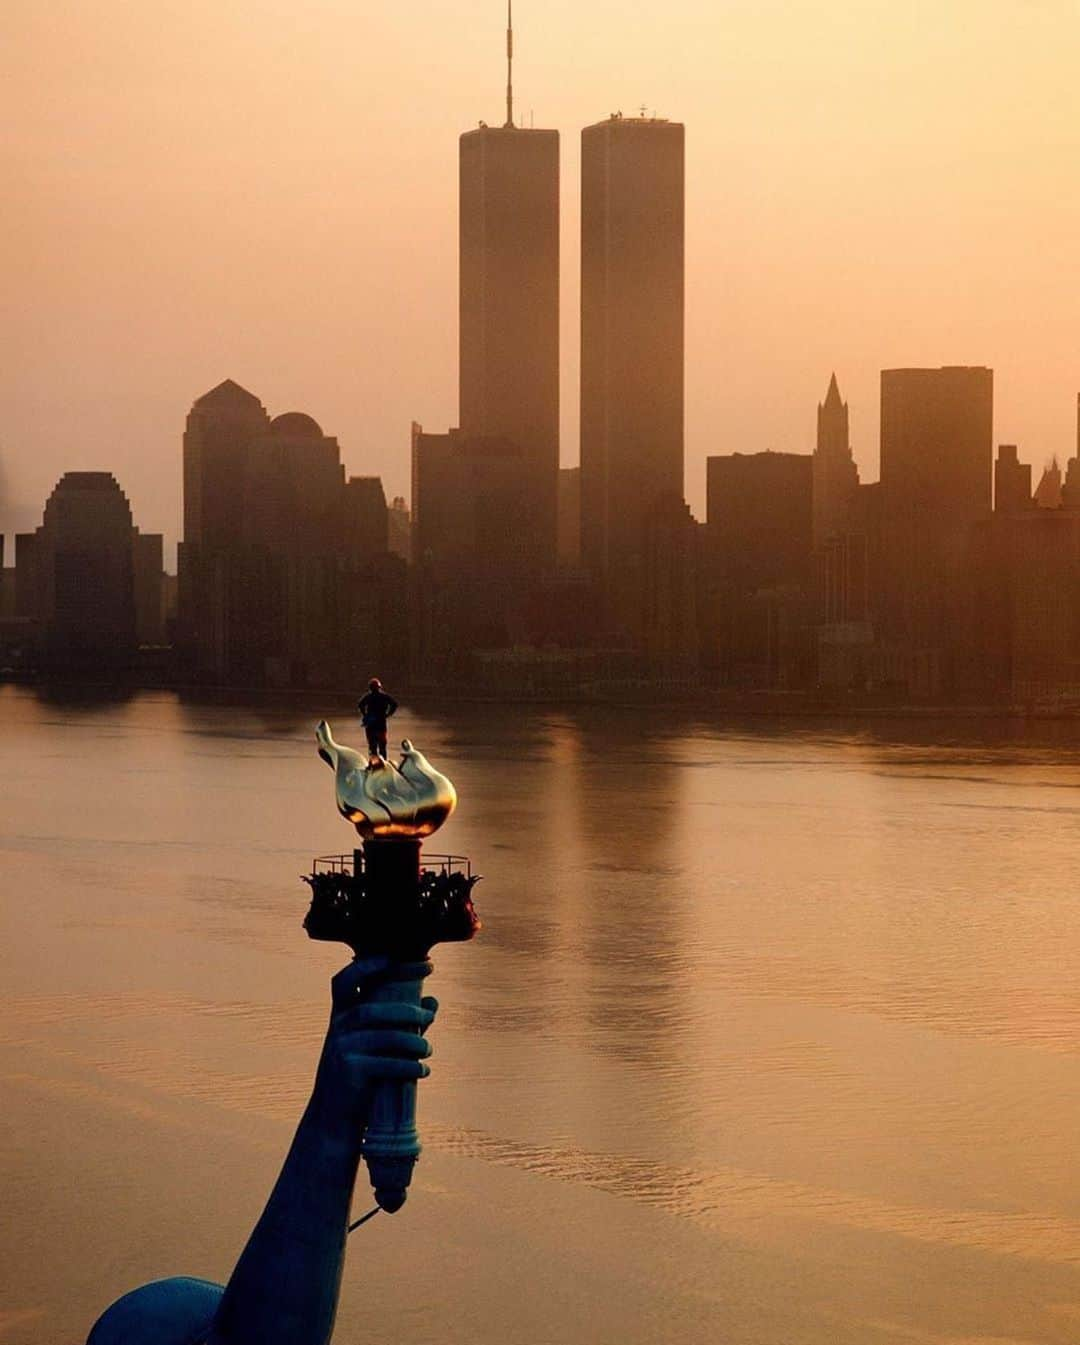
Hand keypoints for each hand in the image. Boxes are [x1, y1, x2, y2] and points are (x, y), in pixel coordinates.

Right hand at [308, 957, 437, 1143]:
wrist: (333, 1120)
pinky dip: (409, 1066)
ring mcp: (340, 1050)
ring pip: (384, 1036)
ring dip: (413, 1040)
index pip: (345, 981)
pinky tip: (423, 1071)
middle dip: (405, 1008)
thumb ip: (402, 1023)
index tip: (393, 957)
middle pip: (373, 1009)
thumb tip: (433, 1001)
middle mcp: (337, 1029)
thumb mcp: (376, 1046)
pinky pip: (385, 1064)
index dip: (366, 965)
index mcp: (340, 1016)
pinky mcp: (349, 1072)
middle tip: (429, 1012)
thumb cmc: (359, 1077)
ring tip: (428, 1049)